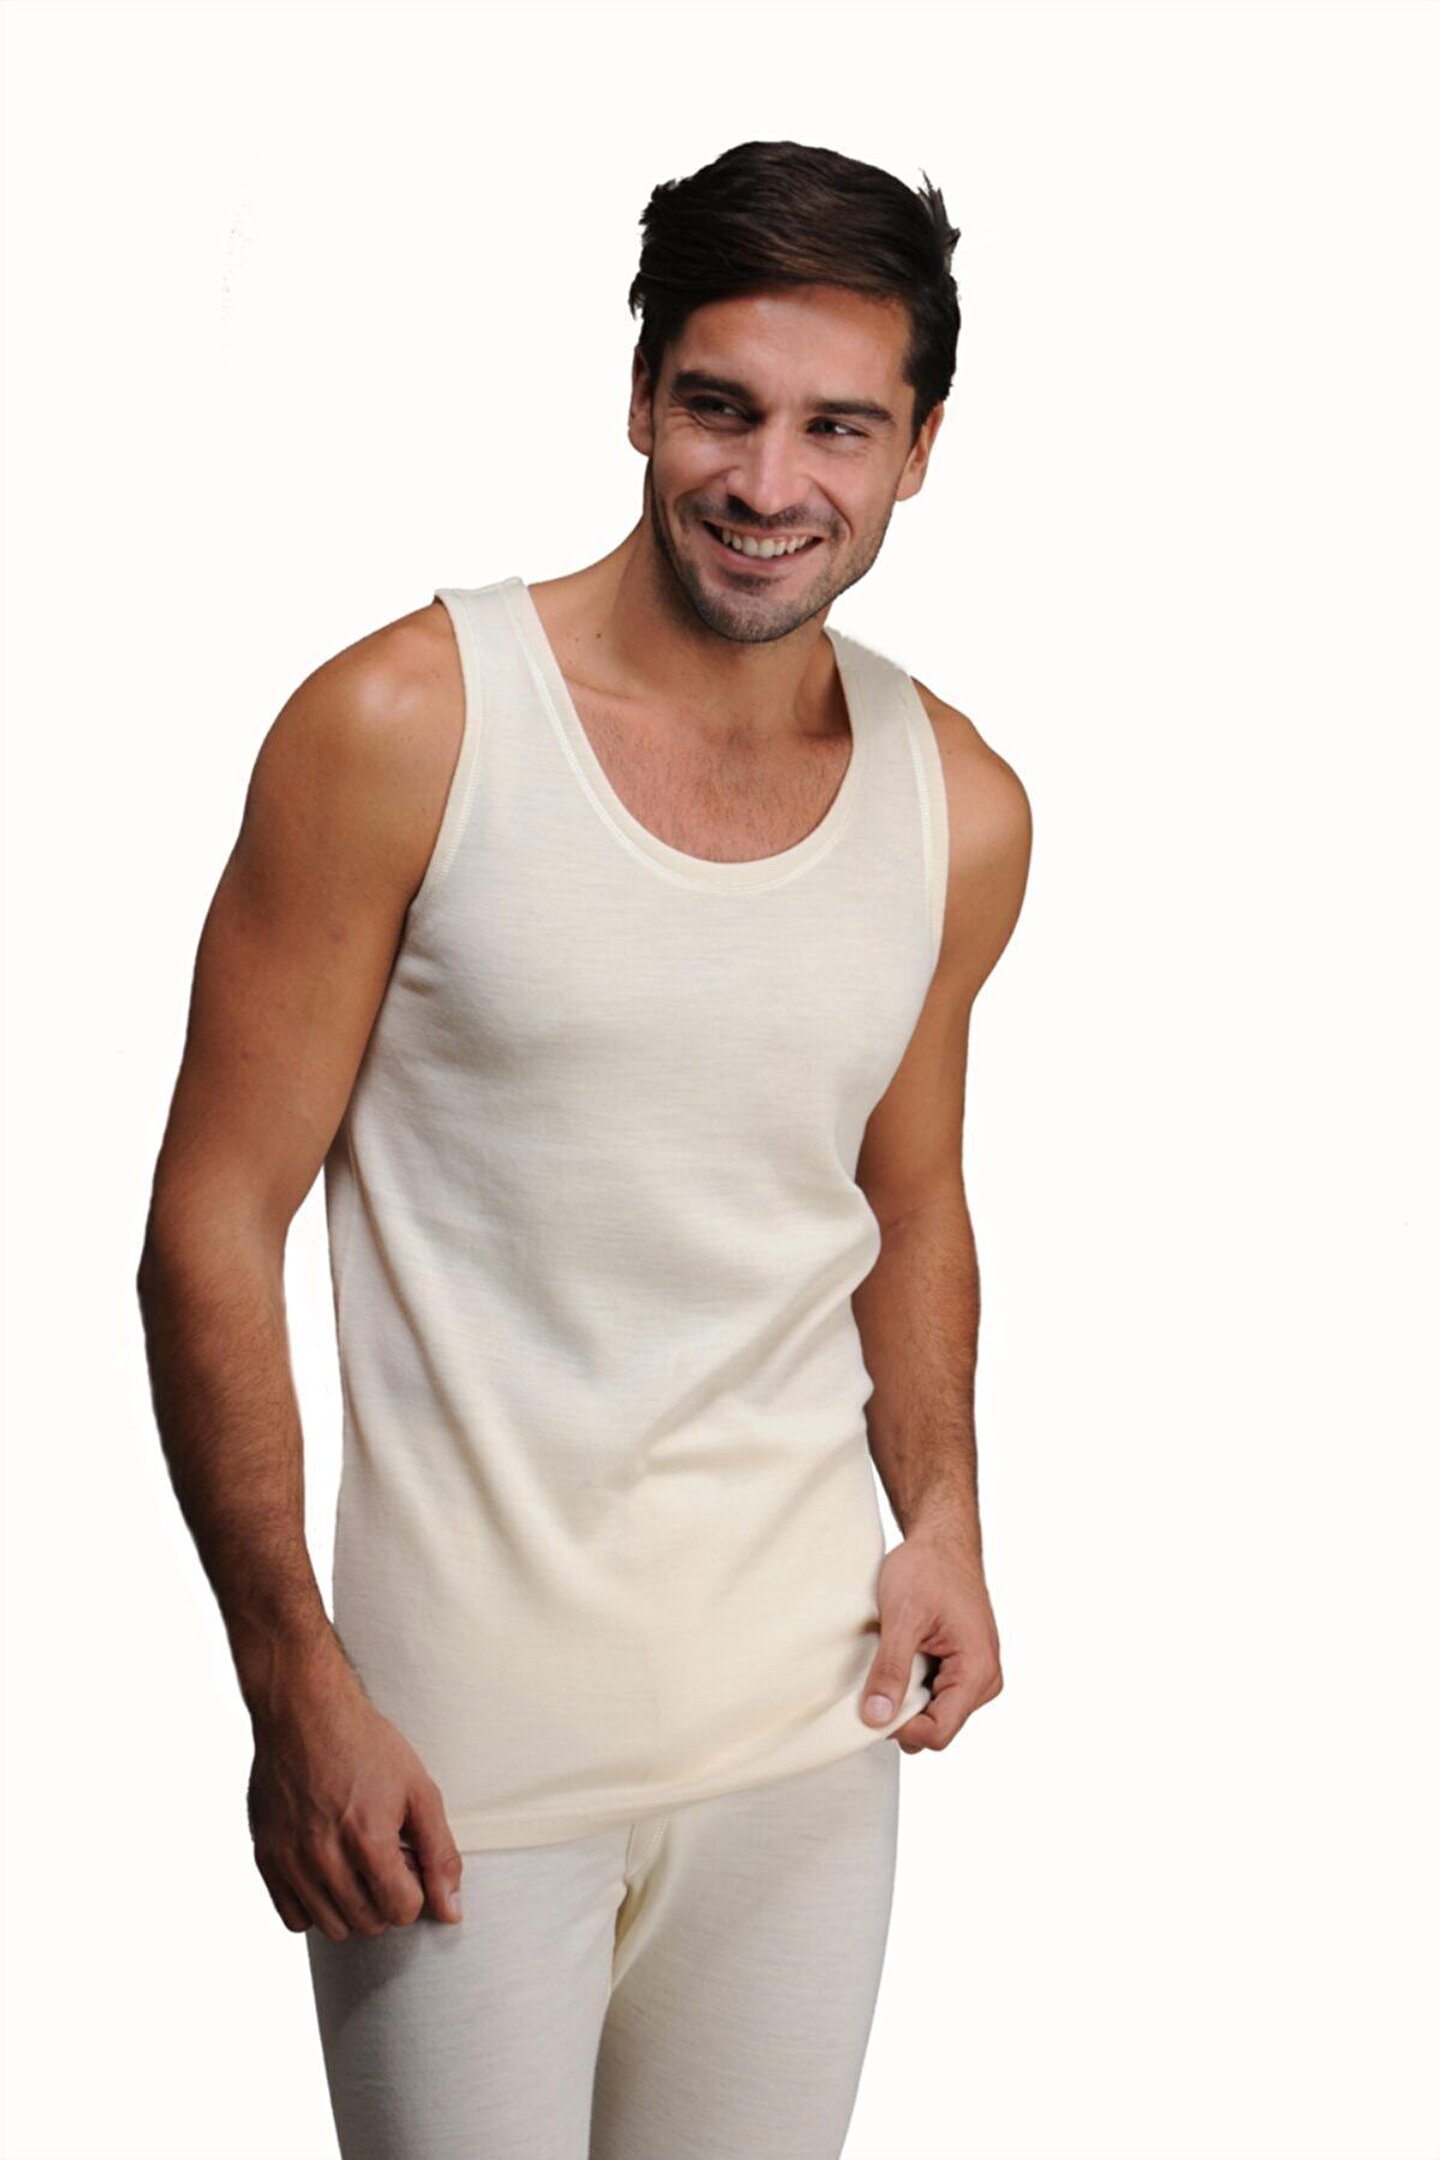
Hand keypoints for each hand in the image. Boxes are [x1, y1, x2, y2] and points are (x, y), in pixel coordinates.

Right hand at [245, 1651, 463, 1941]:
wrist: (304, 1712)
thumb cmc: (366, 1745)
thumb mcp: (419, 1790)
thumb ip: (440, 1855)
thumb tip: (451, 1913)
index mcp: (367, 1839)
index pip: (402, 1911)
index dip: (415, 1888)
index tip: (408, 1858)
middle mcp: (323, 1857)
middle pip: (369, 1923)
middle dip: (386, 1897)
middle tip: (385, 1856)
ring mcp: (290, 1861)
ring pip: (332, 1928)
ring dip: (353, 1906)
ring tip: (356, 1862)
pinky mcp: (265, 1858)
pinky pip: (293, 1920)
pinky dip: (315, 1907)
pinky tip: (327, 1872)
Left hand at [860, 1532, 1002, 1753]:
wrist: (942, 1540)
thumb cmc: (928, 1569)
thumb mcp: (902, 1617)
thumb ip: (891, 1670)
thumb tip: (876, 1719)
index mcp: (977, 1672)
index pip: (938, 1733)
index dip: (900, 1727)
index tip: (872, 1702)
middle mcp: (984, 1681)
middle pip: (936, 1728)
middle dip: (902, 1712)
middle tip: (877, 1675)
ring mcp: (975, 1676)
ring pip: (933, 1713)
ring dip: (905, 1696)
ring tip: (892, 1658)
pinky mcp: (962, 1668)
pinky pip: (934, 1695)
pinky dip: (911, 1684)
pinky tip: (900, 1656)